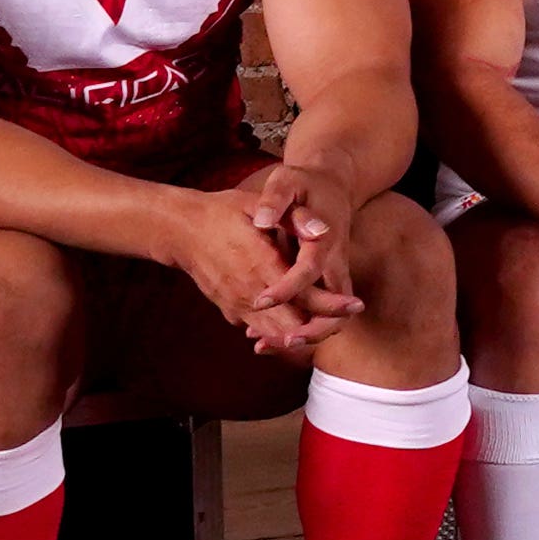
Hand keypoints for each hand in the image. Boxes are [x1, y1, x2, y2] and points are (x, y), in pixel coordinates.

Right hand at [166, 172, 358, 359]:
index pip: (303, 295)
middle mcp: (249, 291)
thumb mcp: (257, 203)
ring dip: (304, 333)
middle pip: (294, 324)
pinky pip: (259, 332)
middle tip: (349, 315)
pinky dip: (280, 335)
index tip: (356, 304)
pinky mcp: (229, 310)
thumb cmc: (224, 212)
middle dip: (323, 325)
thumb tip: (323, 230)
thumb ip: (292, 217)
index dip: (332, 304)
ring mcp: (237, 304)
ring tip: (330, 323)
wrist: (182, 230)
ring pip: (277, 334)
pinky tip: (299, 329)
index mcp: (260, 264)